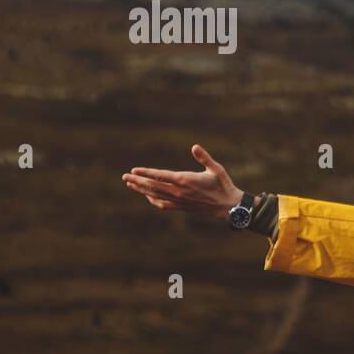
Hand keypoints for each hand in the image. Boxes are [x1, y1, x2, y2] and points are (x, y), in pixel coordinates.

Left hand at [123, 145, 243, 217]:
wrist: (228, 206)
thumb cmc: (223, 185)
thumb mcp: (216, 169)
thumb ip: (204, 158)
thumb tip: (195, 147)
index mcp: (185, 180)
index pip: (160, 176)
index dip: (146, 173)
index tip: (134, 170)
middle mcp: (179, 192)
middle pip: (153, 186)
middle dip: (138, 181)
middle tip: (125, 177)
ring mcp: (179, 201)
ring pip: (155, 195)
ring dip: (142, 190)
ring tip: (131, 185)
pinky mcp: (182, 207)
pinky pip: (163, 205)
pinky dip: (153, 200)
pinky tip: (148, 196)